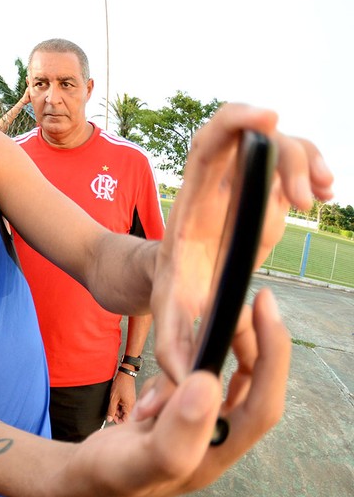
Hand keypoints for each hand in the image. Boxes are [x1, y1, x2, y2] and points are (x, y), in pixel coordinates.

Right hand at [57, 288, 288, 496]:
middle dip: (250, 344)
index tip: (262, 307)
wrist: (77, 479)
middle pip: (252, 387)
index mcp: (218, 451)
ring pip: (224, 381)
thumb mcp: (144, 460)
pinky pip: (192, 382)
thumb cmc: (109, 476)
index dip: (271, 355)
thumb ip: (180, 430)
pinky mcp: (176, 418)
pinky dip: (185, 363)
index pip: (263, 402)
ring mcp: (197, 428)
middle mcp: (216, 439)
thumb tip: (209, 382)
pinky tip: (167, 363)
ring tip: (203, 321)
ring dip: (218, 349)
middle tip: (234, 306)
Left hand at [106, 370, 135, 423]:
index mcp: (130, 407)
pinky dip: (119, 405)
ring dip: (117, 409)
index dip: (118, 421)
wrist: (126, 374)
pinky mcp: (130, 399)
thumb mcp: (113, 398)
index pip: (126, 420)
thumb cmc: (121, 384)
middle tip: (110, 409)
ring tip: (113, 402)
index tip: (112, 418)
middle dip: (117, 415)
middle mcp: (133, 406)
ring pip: (124, 411)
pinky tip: (115, 400)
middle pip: (125, 416)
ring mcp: (132, 403)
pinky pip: (125, 406)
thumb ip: (111, 410)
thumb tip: (109, 419)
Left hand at [150, 104, 332, 380]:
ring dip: (307, 164)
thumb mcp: (170, 315)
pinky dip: (315, 169)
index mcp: (193, 201)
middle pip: (249, 135)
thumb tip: (187, 379)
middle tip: (304, 196)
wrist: (174, 280)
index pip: (207, 141)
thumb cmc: (172, 291)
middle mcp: (218, 183)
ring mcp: (242, 183)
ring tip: (316, 200)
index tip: (269, 116)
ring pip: (280, 145)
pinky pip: (294, 161)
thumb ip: (175, 343)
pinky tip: (324, 196)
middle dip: (284, 152)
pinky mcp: (264, 192)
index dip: (236, 120)